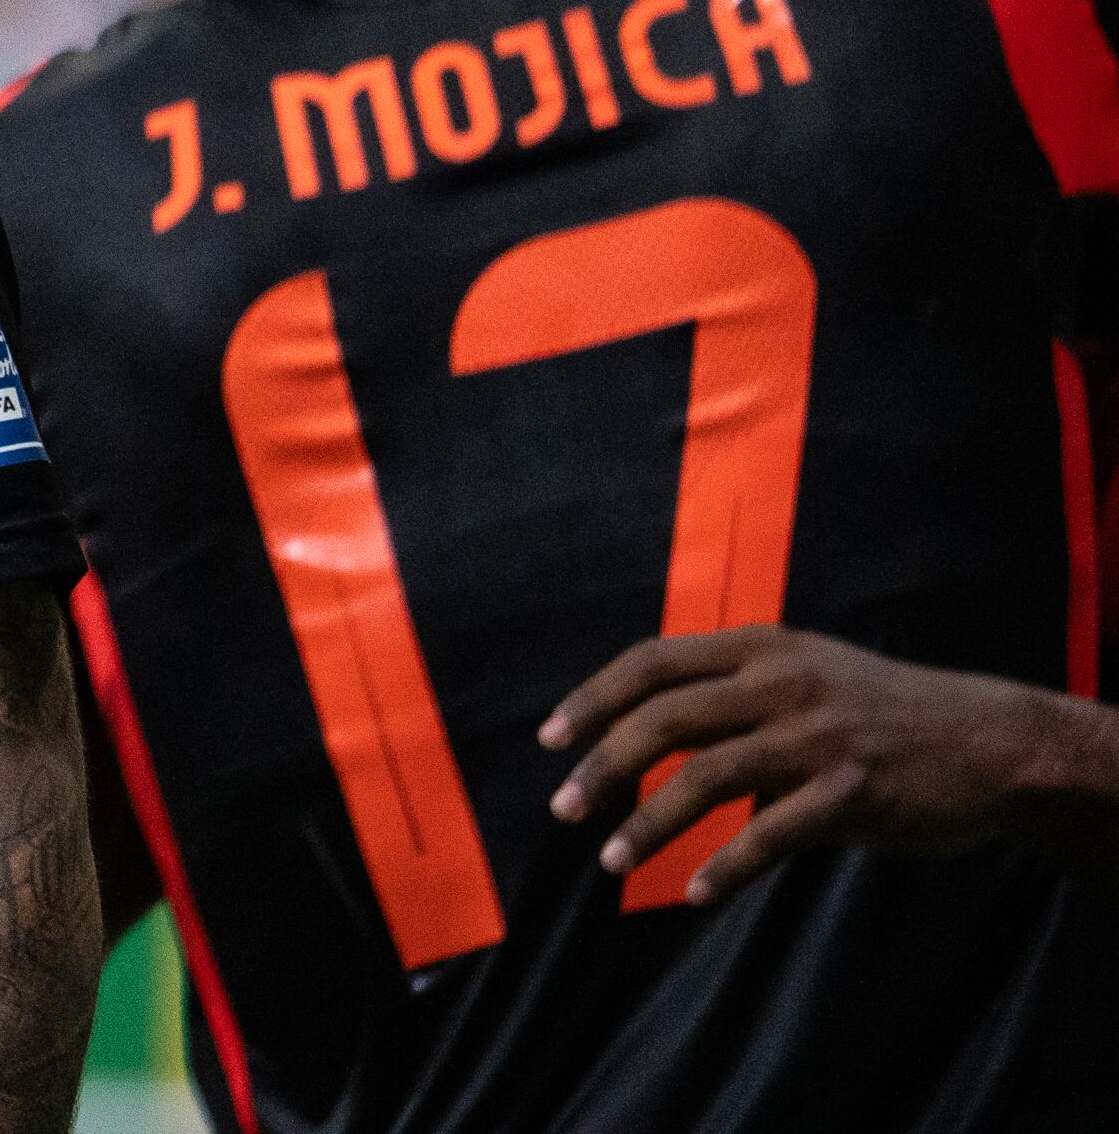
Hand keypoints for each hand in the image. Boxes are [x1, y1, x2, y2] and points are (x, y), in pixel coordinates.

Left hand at [541, 626, 1100, 902]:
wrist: (993, 743)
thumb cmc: (882, 714)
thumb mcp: (804, 675)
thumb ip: (732, 695)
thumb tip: (648, 729)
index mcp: (761, 648)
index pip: (651, 662)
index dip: (593, 699)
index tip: (551, 740)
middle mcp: (781, 684)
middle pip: (663, 719)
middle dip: (602, 766)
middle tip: (563, 810)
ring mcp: (817, 737)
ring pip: (704, 778)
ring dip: (648, 824)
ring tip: (612, 862)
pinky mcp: (852, 793)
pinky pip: (769, 835)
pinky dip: (726, 868)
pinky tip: (696, 895)